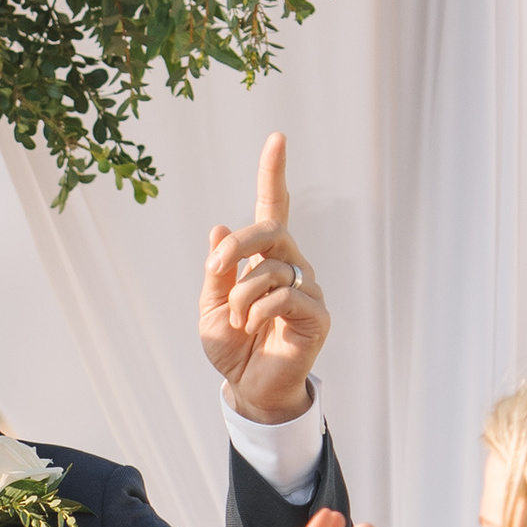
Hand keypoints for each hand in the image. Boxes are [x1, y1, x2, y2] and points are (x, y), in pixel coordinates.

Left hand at [200, 134, 329, 422]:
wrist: (249, 388)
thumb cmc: (232, 346)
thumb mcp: (210, 306)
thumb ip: (217, 270)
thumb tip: (220, 227)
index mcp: (265, 257)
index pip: (273, 208)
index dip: (273, 174)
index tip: (277, 138)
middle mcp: (292, 264)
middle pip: (270, 230)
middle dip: (238, 244)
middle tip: (216, 265)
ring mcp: (308, 287)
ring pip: (270, 268)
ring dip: (240, 295)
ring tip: (237, 320)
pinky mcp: (316, 313)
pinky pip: (283, 296)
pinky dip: (256, 311)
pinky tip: (252, 328)